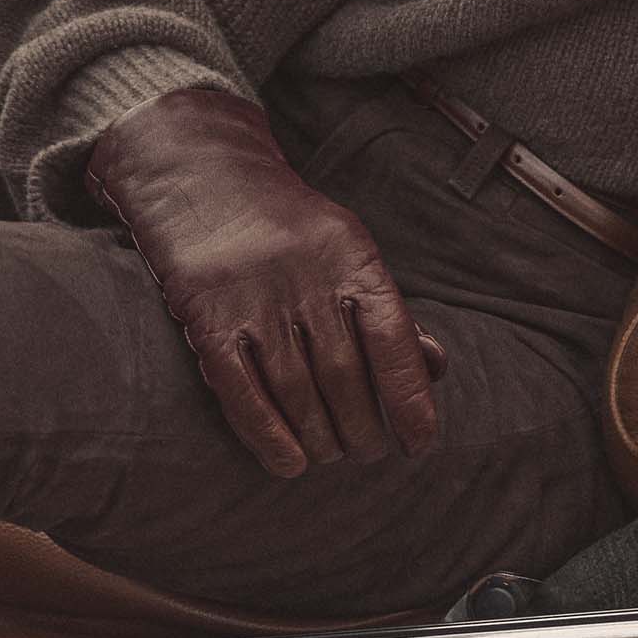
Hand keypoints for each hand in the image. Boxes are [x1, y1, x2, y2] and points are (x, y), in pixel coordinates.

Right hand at [86, 87, 445, 477]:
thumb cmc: (288, 226)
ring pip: (295, 388)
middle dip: (363, 427)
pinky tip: (290, 463)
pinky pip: (240, 390)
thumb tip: (435, 370)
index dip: (409, 396)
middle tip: (371, 453)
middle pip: (343, 373)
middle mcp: (304, 274)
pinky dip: (267, 435)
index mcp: (349, 253)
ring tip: (334, 456)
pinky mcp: (206, 316)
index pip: (391, 335)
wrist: (201, 174)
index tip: (421, 444)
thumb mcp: (347, 249)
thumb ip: (386, 310)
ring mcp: (252, 296)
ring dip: (321, 437)